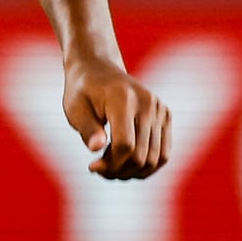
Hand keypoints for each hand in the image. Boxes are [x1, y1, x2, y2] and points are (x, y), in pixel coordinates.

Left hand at [66, 55, 171, 180]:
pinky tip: (127, 165)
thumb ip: (87, 129)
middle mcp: (147, 103)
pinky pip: (163, 153)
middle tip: (100, 169)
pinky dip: (147, 166)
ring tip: (112, 168)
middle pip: (141, 155)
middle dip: (118, 171)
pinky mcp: (165, 116)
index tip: (92, 166)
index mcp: (123, 99)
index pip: (124, 145)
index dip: (109, 164)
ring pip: (155, 159)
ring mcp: (160, 109)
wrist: (98, 68)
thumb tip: (96, 148)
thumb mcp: (76, 109)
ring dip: (133, 172)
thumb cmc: (83, 91)